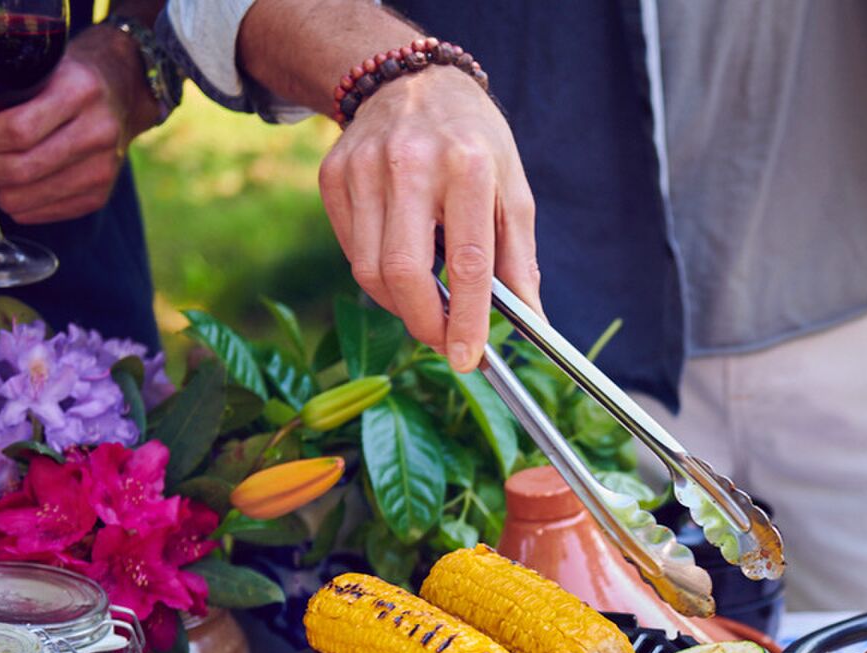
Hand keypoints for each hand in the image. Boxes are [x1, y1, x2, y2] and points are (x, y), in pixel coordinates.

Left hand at [0, 24, 161, 223]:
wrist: (120, 91)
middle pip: (19, 170)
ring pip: (28, 197)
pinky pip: (45, 213)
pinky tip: (4, 187)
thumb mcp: (26, 72)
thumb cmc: (63, 78)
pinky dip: (15, 206)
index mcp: (77, 92)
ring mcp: (104, 168)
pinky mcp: (102, 194)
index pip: (16, 130)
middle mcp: (97, 132)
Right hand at [318, 70, 537, 372]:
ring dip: (401, 306)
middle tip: (446, 343)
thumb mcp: (513, 189)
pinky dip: (378, 275)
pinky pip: (352, 250)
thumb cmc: (473, 142)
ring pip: (370, 269)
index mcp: (467, 166)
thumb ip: (520, 259)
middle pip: (404, 271)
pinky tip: (403, 267)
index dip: (467, 318)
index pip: (467, 261)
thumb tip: (533, 323)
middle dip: (425, 323)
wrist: (412, 81)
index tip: (469, 357)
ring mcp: (364, 167)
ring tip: (429, 306)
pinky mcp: (333, 175)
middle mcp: (411, 163)